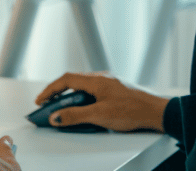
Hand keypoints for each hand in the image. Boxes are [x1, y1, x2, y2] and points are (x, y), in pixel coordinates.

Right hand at [34, 72, 169, 132]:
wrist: (155, 112)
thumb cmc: (132, 110)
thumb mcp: (99, 115)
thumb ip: (76, 116)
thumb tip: (56, 116)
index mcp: (96, 80)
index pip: (66, 80)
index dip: (50, 90)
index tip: (41, 100)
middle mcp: (102, 78)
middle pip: (73, 81)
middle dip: (58, 93)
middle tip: (47, 105)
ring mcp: (109, 84)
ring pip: (83, 87)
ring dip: (70, 97)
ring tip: (62, 110)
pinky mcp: (114, 91)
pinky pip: (92, 91)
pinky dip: (81, 99)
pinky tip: (82, 110)